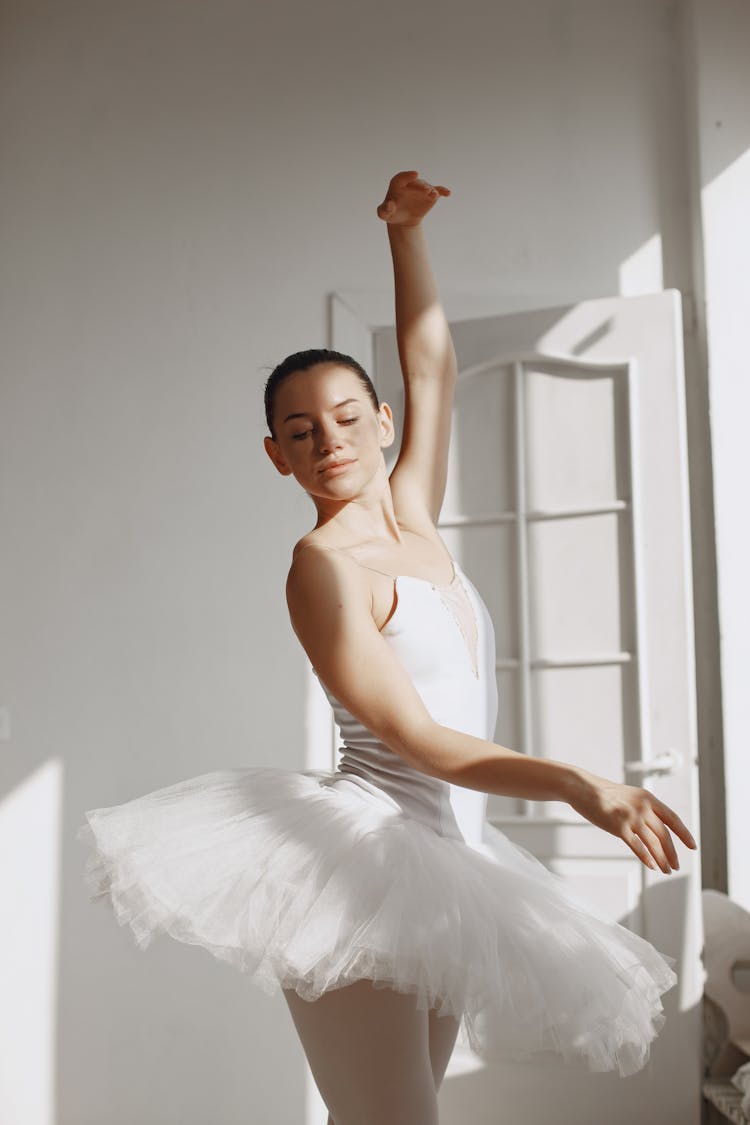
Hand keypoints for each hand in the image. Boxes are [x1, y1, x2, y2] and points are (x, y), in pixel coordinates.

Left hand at [377, 170, 450, 226]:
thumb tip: (390, 204)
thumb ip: (384, 210)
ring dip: (431, 191)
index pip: (401, 178)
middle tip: (426, 191)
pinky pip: (437, 190)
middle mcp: (411, 183)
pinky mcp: (430, 194)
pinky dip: (442, 191)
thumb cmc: (391, 213)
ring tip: (434, 196)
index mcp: (397, 184)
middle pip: (416, 183)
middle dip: (421, 186)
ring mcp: (421, 188)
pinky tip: (448, 193)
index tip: (415, 174)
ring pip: (427, 187)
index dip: (408, 176)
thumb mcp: (383, 214)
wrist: (403, 220)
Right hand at [567, 771, 696, 872]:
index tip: (692, 846)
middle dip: (672, 853)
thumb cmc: (603, 793)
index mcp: (648, 798)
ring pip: (654, 844)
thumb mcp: (629, 796)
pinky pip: (638, 847)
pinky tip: (652, 866)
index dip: (684, 833)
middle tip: (676, 866)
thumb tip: (653, 828)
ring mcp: (632, 818)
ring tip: (666, 870)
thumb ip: (643, 809)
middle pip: (664, 835)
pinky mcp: (619, 828)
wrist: (583, 788)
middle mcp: (643, 808)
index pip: (673, 818)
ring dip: (662, 859)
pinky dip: (647, 858)